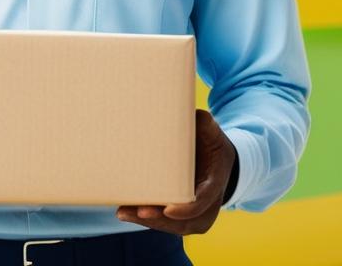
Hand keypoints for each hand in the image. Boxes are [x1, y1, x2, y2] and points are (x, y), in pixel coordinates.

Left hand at [116, 109, 236, 235]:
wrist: (216, 164)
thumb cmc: (211, 146)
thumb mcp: (213, 134)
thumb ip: (206, 125)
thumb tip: (197, 115)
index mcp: (215, 182)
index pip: (203, 200)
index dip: (187, 208)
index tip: (169, 209)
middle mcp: (208, 204)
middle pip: (185, 221)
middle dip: (161, 219)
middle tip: (140, 211)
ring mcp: (196, 214)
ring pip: (173, 226)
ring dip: (149, 222)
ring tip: (125, 212)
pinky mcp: (183, 217)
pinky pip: (166, 224)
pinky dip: (146, 220)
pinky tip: (126, 213)